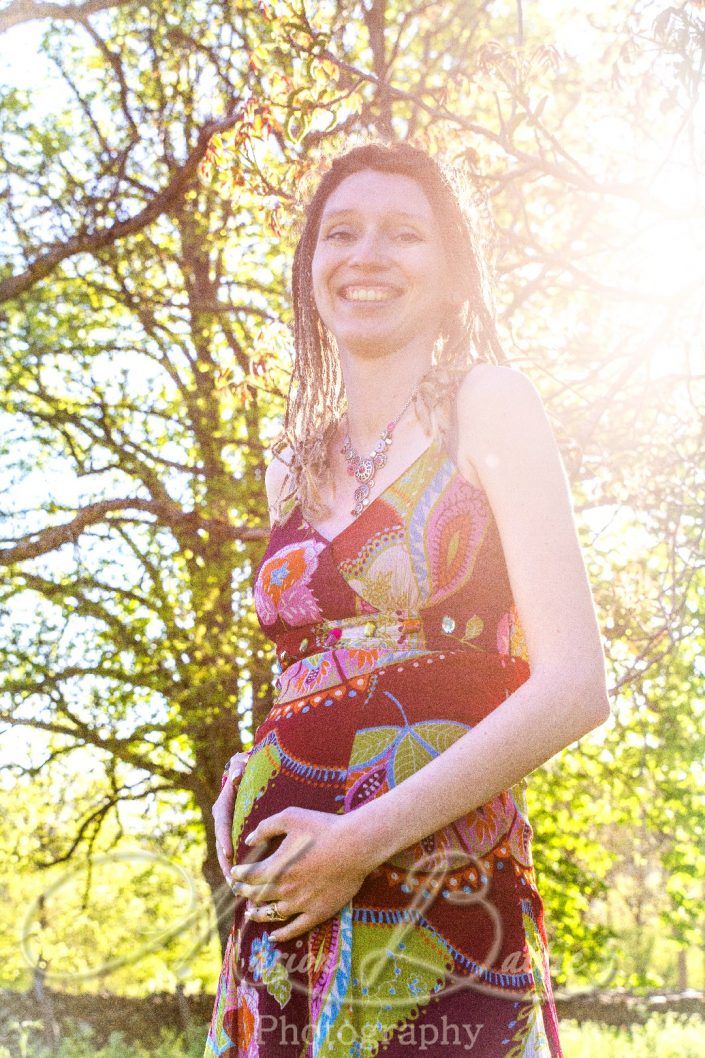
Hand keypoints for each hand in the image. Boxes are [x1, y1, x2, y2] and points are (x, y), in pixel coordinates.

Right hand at [212, 750, 251, 884]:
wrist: (247, 773)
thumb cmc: (246, 768)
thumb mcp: (242, 763)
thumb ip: (239, 766)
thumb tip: (236, 775)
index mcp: (223, 805)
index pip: (222, 822)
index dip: (224, 838)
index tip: (229, 853)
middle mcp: (222, 820)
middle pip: (221, 844)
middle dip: (226, 863)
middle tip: (233, 880)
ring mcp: (228, 831)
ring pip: (226, 854)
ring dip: (231, 871)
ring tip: (238, 889)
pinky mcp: (236, 837)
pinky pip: (236, 854)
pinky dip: (239, 869)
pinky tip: (246, 885)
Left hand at [229, 807, 370, 942]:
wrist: (355, 845)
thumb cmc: (323, 828)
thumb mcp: (291, 817)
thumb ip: (267, 827)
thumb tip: (249, 839)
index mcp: (276, 867)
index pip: (248, 876)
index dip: (238, 875)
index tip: (233, 873)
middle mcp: (284, 889)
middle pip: (256, 896)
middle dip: (243, 893)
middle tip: (237, 890)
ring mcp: (300, 904)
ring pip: (271, 915)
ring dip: (257, 914)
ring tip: (250, 913)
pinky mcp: (317, 912)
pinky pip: (295, 929)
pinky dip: (281, 934)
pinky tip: (273, 936)